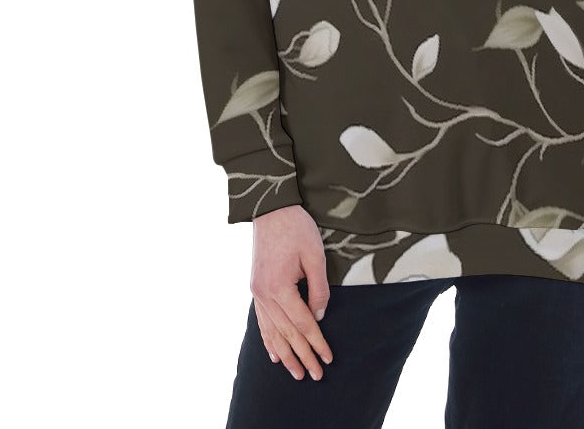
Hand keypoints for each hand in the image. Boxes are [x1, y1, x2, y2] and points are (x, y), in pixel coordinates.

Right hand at [250, 204, 333, 380]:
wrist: (271, 209)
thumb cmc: (297, 229)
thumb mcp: (315, 256)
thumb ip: (318, 289)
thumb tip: (319, 317)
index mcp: (279, 288)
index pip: (303, 323)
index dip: (317, 342)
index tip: (328, 359)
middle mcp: (264, 294)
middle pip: (287, 333)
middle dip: (303, 356)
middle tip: (316, 376)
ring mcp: (257, 292)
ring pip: (271, 332)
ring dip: (285, 355)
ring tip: (296, 373)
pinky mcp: (255, 287)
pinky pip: (261, 321)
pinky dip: (268, 339)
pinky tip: (274, 354)